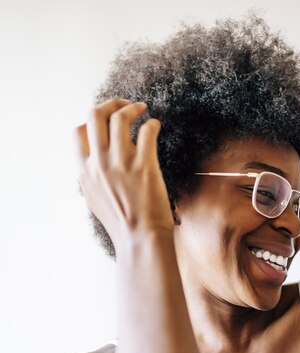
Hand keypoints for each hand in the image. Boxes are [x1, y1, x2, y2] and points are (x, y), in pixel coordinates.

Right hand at [74, 99, 173, 248]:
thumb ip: (92, 177)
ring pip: (120, 118)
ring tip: (143, 109)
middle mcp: (99, 163)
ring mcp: (121, 163)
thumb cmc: (122, 222)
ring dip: (133, 108)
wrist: (140, 238)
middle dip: (111, 103)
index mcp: (85, 171)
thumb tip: (94, 160)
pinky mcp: (145, 165)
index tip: (108, 117)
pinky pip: (147, 131)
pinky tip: (156, 126)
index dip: (93, 118)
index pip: (78, 131)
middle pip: (95, 115)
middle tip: (126, 104)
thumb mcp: (95, 199)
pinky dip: (152, 123)